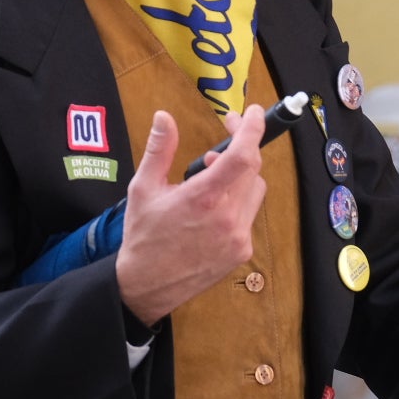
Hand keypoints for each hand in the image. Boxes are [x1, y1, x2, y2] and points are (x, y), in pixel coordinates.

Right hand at [114, 106, 266, 324]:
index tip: (252, 112)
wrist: (146, 286)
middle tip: (222, 139)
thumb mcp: (143, 188)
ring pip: (255, 190)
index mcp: (202, 198)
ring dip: (240, 175)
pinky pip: (249, 215)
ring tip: (212, 176)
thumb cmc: (143, 236)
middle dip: (241, 146)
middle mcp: (226, 218)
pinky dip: (237, 202)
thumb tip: (164, 117)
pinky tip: (213, 208)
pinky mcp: (241, 252)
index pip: (241, 156)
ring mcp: (238, 237)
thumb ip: (159, 149)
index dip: (252, 129)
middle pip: (252, 168)